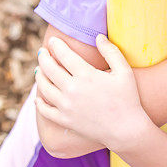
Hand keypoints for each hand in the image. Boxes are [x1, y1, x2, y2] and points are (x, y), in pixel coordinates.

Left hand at [35, 34, 146, 150]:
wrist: (126, 130)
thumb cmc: (128, 99)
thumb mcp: (124, 71)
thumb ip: (111, 51)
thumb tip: (98, 37)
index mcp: (86, 75)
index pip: (64, 55)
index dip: (56, 45)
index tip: (53, 41)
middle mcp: (72, 90)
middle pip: (49, 69)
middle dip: (44, 58)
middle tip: (42, 52)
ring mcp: (66, 106)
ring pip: (44, 87)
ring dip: (39, 76)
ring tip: (39, 70)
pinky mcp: (65, 120)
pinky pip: (45, 110)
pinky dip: (39, 102)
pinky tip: (39, 97)